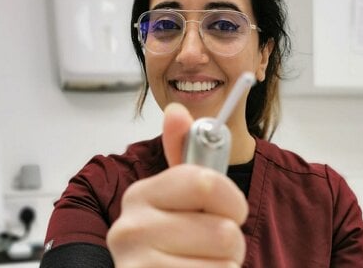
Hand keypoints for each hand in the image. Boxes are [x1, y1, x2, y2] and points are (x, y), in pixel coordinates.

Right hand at [107, 103, 248, 267]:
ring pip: (226, 261)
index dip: (232, 199)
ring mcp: (138, 266)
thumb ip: (184, 157)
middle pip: (222, 229)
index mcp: (140, 195)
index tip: (233, 210)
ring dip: (225, 265)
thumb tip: (176, 110)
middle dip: (230, 240)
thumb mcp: (178, 199)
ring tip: (201, 264)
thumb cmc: (173, 245)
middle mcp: (130, 229)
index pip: (203, 182)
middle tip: (210, 246)